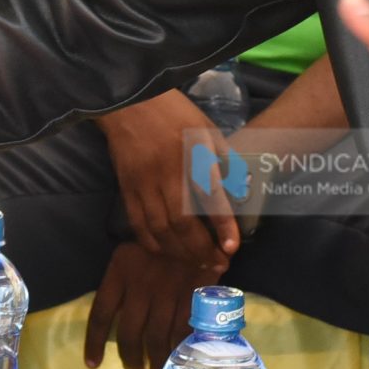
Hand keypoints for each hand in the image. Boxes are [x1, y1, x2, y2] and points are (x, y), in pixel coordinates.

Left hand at [84, 240, 225, 368]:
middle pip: (129, 332)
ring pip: (156, 336)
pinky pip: (182, 331)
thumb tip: (112, 324)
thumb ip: (123, 284)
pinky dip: (179, 350)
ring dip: (155, 360)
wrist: (199, 223)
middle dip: (130, 357)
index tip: (92, 364)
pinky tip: (178, 360)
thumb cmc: (162, 242)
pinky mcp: (193, 294)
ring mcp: (168, 288)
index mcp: (120, 268)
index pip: (100, 313)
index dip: (94, 343)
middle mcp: (141, 280)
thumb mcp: (134, 254)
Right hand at [96, 88, 236, 269]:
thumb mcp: (208, 129)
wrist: (131, 104)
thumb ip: (225, 161)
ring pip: (160, 230)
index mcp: (191, 154)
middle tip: (219, 264)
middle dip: (202, 250)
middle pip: (182, 222)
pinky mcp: (126, 190)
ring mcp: (143, 183)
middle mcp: (166, 173)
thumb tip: (242, 191)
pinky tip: (170, 252)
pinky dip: (154, 245)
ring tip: (198, 263)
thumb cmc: (176, 115)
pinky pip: (139, 225)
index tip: (232, 247)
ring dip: (181, 253)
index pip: (209, 196)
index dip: (222, 225)